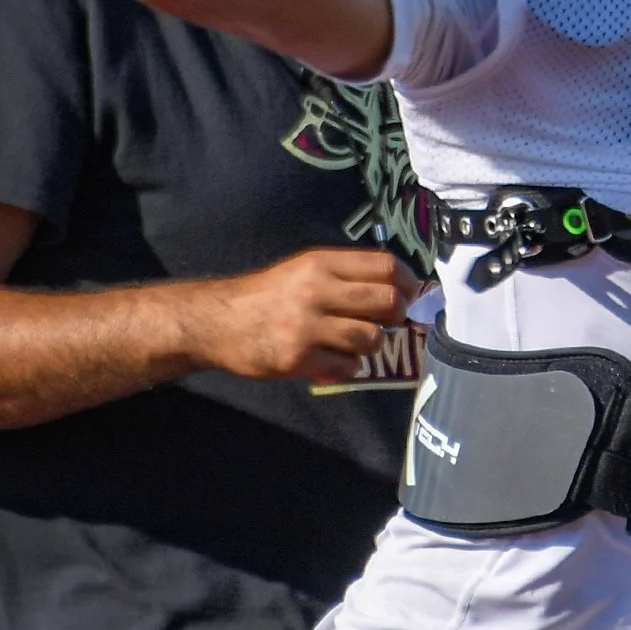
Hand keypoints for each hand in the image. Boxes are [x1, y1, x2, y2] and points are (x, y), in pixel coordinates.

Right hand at [185, 248, 421, 382]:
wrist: (218, 321)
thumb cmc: (268, 294)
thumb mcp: (304, 268)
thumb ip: (345, 275)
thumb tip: (399, 288)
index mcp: (321, 263)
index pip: (385, 266)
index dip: (409, 281)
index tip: (412, 293)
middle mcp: (317, 290)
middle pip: (387, 301)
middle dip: (398, 314)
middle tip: (391, 321)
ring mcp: (307, 326)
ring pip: (371, 338)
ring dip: (372, 344)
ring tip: (357, 342)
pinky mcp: (299, 358)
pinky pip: (348, 366)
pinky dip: (349, 366)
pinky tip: (333, 359)